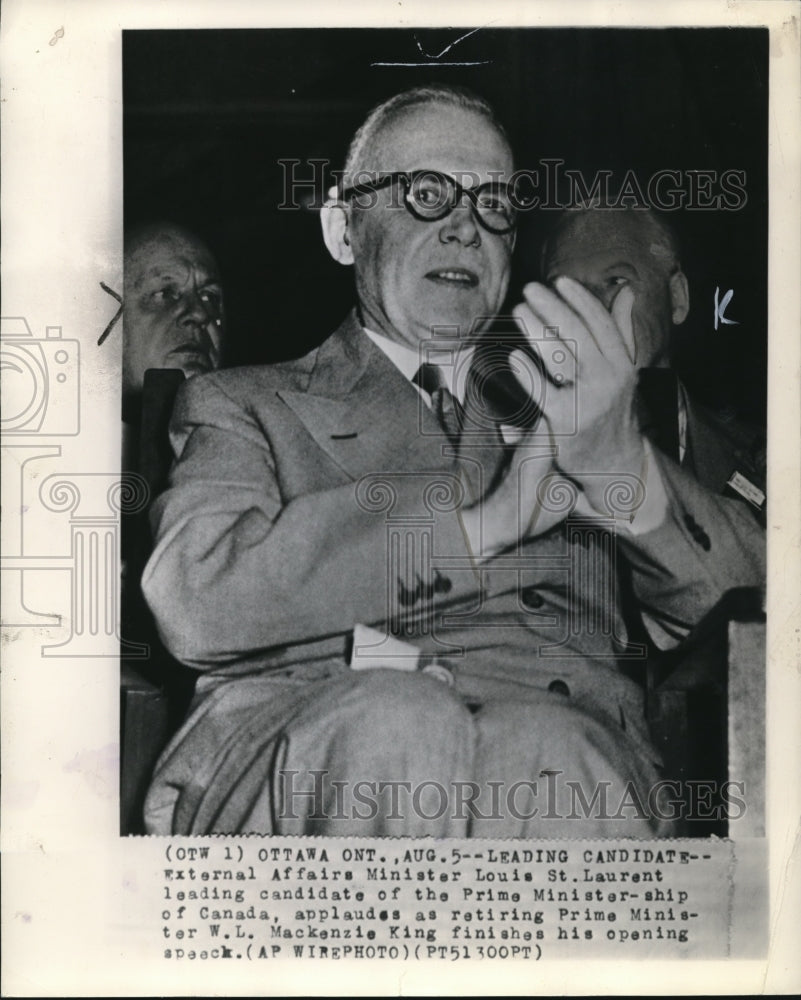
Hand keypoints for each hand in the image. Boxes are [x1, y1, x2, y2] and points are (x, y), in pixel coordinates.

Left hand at [510, 276, 651, 517]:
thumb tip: (627, 291)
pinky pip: (543, 393)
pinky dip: (528, 373)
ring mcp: (588, 400)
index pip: (602, 323)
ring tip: (519, 311)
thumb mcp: (623, 370)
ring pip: (560, 357)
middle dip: (553, 307)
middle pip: (578, 334)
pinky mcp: (567, 422)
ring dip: (537, 330)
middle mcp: (609, 379)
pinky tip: (514, 356)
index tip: (561, 280)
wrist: (614, 463)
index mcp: (622, 363)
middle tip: (529, 289)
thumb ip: (622, 330)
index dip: (581, 299)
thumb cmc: (612, 409)